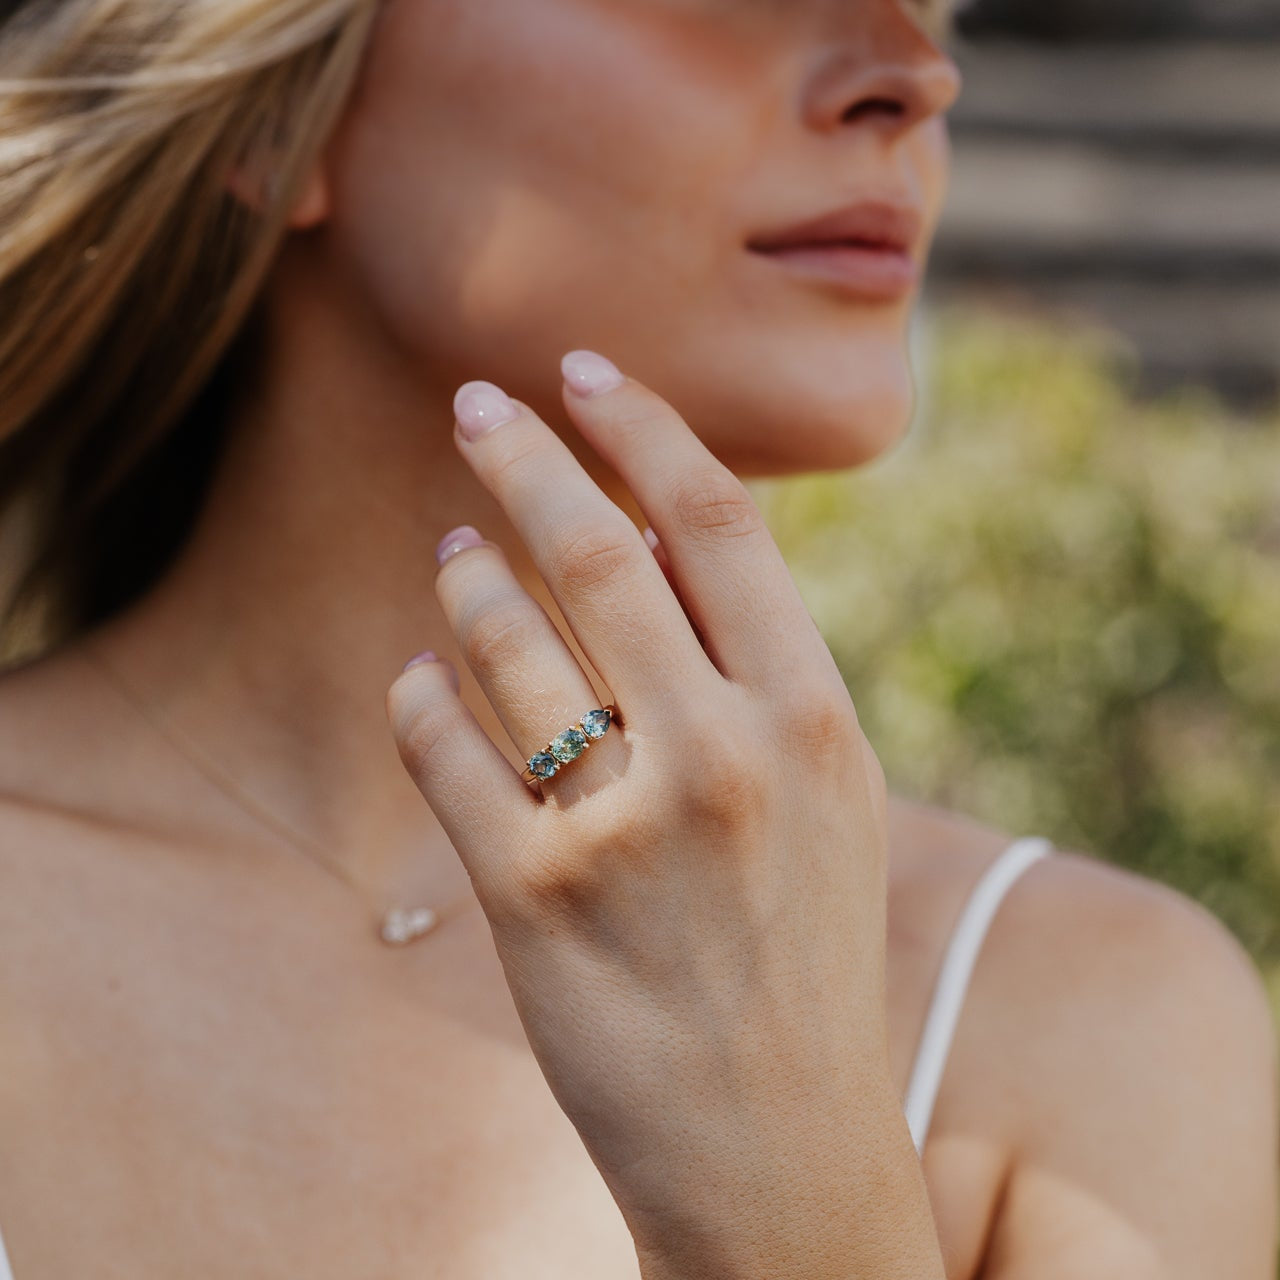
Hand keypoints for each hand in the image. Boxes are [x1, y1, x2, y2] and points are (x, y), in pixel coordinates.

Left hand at [387, 351, 940, 1278]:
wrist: (778, 1144)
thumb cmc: (802, 952)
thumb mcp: (827, 799)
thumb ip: (755, 667)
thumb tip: (649, 542)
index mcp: (812, 719)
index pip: (719, 523)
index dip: (645, 428)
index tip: (585, 370)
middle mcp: (725, 757)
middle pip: (598, 552)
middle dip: (523, 457)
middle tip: (474, 405)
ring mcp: (625, 828)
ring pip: (502, 639)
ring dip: (463, 574)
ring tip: (452, 552)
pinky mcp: (533, 900)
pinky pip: (441, 746)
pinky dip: (418, 694)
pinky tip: (420, 681)